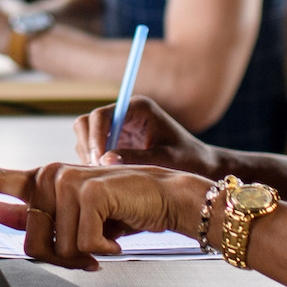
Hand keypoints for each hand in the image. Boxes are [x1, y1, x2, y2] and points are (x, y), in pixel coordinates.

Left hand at [0, 157, 209, 270]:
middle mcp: (51, 175)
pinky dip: (103, 250)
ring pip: (58, 248)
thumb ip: (35, 216)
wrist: (165, 199)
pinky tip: (116, 236)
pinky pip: (82, 245)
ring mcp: (67, 181)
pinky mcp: (87, 192)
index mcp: (45, 179)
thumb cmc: (122, 210)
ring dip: (85, 256)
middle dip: (60, 259)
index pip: (3, 177)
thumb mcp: (76, 219)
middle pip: (32, 242)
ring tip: (105, 240)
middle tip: (89, 254)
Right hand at [73, 96, 223, 176]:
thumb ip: (136, 158)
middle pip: (87, 123)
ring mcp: (117, 129)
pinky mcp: (114, 144)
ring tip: (103, 177)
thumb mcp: (165, 160)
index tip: (98, 160)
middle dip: (88, 147)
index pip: (101, 116)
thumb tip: (104, 161)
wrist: (200, 167)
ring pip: (86, 137)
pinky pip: (92, 150)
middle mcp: (124, 115)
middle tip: (97, 171)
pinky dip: (93, 163)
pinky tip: (106, 179)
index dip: (95, 137)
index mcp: (138, 108)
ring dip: (89, 156)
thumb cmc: (189, 160)